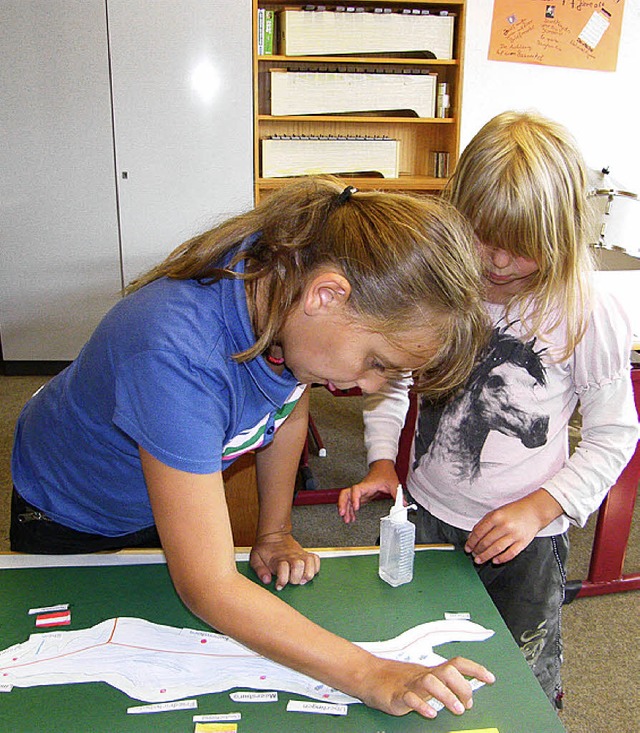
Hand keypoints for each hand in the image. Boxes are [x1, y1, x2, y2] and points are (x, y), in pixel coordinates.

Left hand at [250, 530, 319, 590]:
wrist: (274, 534)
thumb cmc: (265, 548)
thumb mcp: (255, 558)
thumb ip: (259, 570)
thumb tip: (266, 580)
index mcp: (278, 559)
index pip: (283, 570)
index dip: (282, 581)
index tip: (278, 586)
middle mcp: (291, 556)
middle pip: (298, 567)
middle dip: (295, 579)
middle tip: (290, 581)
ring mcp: (300, 554)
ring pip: (310, 564)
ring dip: (307, 574)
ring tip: (301, 579)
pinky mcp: (306, 553)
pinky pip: (316, 560)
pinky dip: (315, 568)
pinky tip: (308, 572)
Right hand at [337, 460, 399, 523]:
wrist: (382, 466)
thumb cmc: (385, 473)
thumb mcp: (393, 483)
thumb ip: (398, 495)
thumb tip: (403, 505)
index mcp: (367, 485)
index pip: (356, 490)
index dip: (354, 498)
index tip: (356, 507)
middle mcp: (361, 488)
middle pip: (345, 494)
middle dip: (342, 504)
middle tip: (342, 514)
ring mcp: (360, 492)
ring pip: (346, 499)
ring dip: (345, 509)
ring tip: (346, 520)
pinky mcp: (361, 495)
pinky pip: (352, 502)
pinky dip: (350, 510)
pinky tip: (351, 517)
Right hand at [362, 656, 494, 717]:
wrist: (369, 675)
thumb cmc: (397, 679)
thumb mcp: (422, 679)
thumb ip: (441, 684)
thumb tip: (465, 692)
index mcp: (431, 671)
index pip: (456, 664)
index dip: (474, 669)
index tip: (490, 677)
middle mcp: (423, 675)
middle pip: (447, 671)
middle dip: (462, 686)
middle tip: (467, 704)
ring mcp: (410, 683)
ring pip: (431, 682)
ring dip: (447, 695)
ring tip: (456, 709)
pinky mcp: (397, 695)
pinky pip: (410, 698)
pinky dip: (421, 705)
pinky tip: (430, 713)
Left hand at [465, 489, 563, 564]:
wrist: (534, 511)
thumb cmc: (514, 511)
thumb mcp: (496, 512)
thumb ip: (483, 523)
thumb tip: (472, 536)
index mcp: (496, 516)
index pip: (479, 532)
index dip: (471, 542)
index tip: (468, 547)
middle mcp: (505, 525)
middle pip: (487, 541)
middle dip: (477, 550)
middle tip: (473, 555)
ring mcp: (514, 535)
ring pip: (496, 549)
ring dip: (486, 556)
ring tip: (480, 560)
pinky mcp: (522, 542)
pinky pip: (510, 553)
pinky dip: (501, 559)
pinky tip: (495, 561)